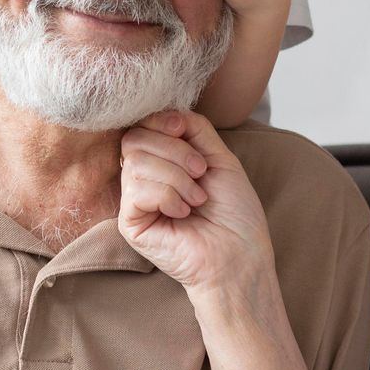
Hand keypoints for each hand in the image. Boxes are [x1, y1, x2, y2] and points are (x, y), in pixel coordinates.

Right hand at [118, 110, 275, 298]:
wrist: (239, 255)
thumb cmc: (235, 213)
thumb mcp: (219, 158)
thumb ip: (195, 129)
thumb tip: (170, 114)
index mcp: (162, 162)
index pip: (142, 126)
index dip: (160, 120)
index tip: (183, 130)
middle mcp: (144, 179)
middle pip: (135, 139)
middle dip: (174, 151)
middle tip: (200, 173)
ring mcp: (134, 201)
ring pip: (136, 162)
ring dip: (177, 178)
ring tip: (197, 199)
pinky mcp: (130, 224)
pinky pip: (136, 190)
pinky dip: (167, 196)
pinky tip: (183, 213)